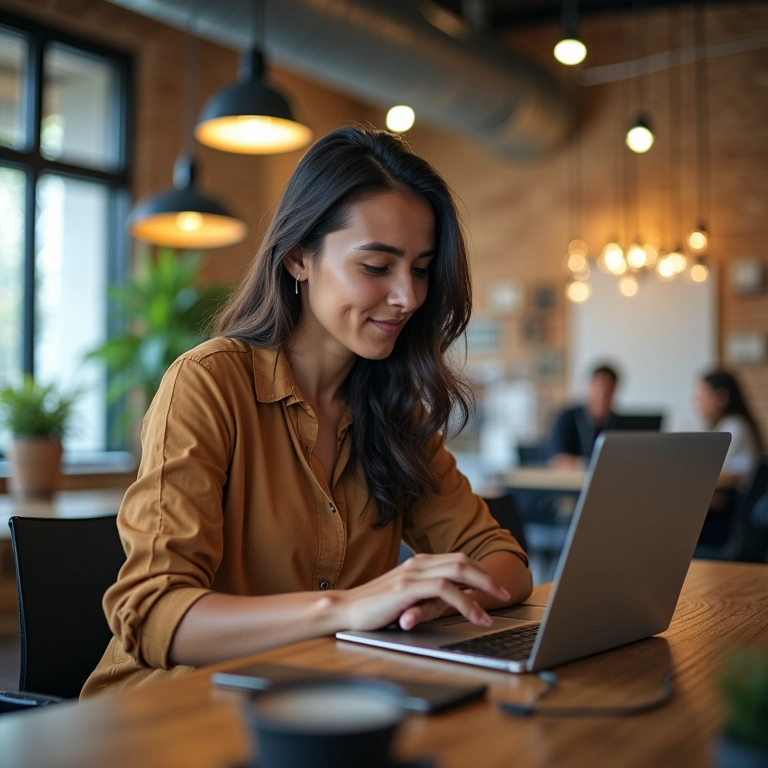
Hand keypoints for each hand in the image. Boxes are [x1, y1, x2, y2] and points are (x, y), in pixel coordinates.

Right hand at [339, 553, 509, 631]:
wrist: (345, 610)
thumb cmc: (373, 608)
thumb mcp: (406, 598)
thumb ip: (426, 595)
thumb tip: (450, 602)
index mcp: (419, 563)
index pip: (458, 559)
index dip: (480, 571)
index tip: (494, 586)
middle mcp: (419, 563)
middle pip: (464, 560)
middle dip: (488, 576)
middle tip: (505, 593)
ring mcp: (414, 573)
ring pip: (460, 570)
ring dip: (483, 587)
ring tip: (498, 603)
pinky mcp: (408, 588)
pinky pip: (446, 590)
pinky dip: (466, 602)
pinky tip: (477, 615)